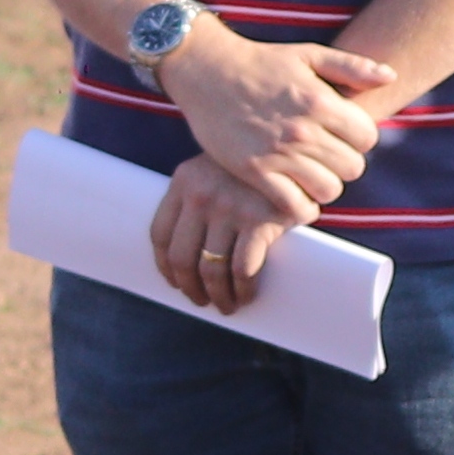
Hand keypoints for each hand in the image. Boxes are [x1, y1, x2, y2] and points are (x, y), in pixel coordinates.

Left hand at [146, 155, 295, 310]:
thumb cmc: (254, 168)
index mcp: (184, 181)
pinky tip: (246, 296)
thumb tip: (189, 250)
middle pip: (182, 258)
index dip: (165, 266)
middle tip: (202, 301)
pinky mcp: (259, 221)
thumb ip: (199, 196)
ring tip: (226, 306)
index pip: (160, 234)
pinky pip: (243, 269)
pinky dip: (243, 290)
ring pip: (212, 269)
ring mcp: (229, 208)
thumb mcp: (216, 169)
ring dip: (218, 296)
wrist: (294, 148)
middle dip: (190, 288)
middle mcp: (201, 195)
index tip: (175, 282)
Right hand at [160, 30, 389, 211]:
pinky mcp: (254, 171)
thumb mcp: (308, 54)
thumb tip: (390, 77)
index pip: (367, 138)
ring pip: (329, 190)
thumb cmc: (261, 61)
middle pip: (352, 168)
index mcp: (321, 101)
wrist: (206, 69)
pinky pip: (294, 206)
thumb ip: (352, 66)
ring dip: (323, 186)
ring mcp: (278, 153)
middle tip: (325, 156)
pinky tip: (295, 193)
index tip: (342, 135)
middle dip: (344, 163)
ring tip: (310, 174)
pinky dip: (300, 207)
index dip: (359, 138)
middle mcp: (303, 129)